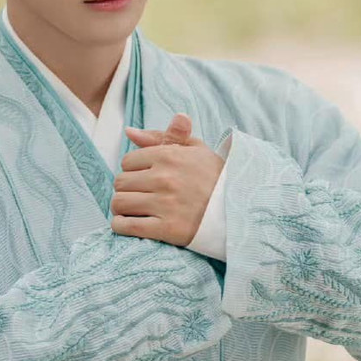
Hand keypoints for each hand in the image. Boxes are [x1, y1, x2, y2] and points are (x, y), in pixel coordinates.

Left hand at [111, 113, 223, 247]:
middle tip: (139, 195)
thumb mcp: (195, 149)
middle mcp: (164, 178)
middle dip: (126, 189)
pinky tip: (128, 224)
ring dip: (122, 208)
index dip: (134, 170)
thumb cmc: (216, 177)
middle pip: (120, 183)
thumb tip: (129, 131)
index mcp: (169, 156)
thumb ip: (162, 137)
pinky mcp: (166, 229)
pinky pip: (127, 226)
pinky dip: (121, 226)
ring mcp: (164, 204)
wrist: (240, 210)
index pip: (127, 161)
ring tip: (134, 210)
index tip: (144, 178)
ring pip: (119, 204)